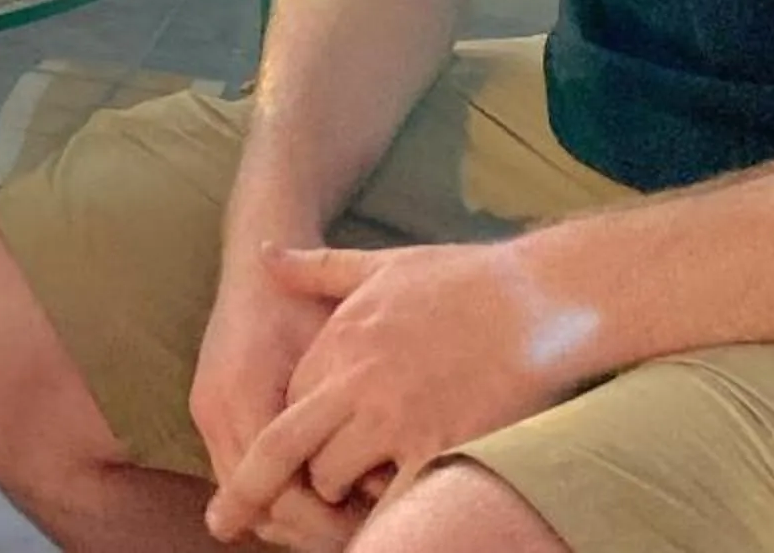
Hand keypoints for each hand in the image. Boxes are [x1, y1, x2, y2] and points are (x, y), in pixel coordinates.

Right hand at [193, 250, 366, 549]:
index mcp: (244, 393)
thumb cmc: (302, 298)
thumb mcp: (334, 344)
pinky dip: (278, 496)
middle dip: (310, 529)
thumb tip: (380, 481)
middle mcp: (216, 410)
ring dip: (293, 517)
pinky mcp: (212, 414)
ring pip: (248, 497)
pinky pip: (240, 475)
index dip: (324, 518)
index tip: (372, 524)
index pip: (278, 488)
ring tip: (347, 522)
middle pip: (259, 504)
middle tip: (365, 534)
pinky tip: (321, 496)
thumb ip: (349, 412)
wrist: (255, 260)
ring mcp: (208, 414)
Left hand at [203, 242, 594, 539]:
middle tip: (235, 520)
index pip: (283, 402)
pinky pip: (391, 498)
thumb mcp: (380, 263)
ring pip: (332, 477)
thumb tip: (264, 254)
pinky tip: (386, 506)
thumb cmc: (462, 278)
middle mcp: (356, 381)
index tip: (287, 455)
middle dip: (259, 486)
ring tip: (354, 493)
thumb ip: (316, 267)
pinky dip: (382, 509)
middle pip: (284, 447)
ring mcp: (395, 417)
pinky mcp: (438, 447)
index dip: (282, 435)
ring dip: (336, 492)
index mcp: (339, 340)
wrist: (537, 297)